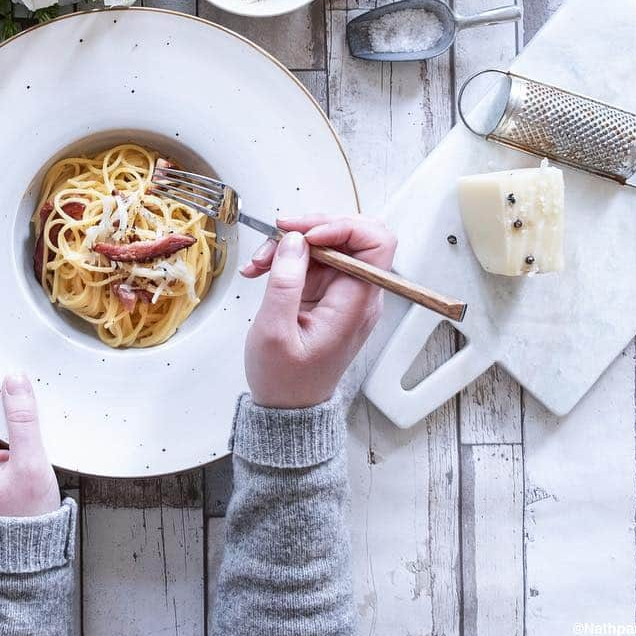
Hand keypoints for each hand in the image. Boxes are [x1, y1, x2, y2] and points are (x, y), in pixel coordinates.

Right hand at [241, 214, 396, 408]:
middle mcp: (358, 294)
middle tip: (277, 236)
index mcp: (356, 304)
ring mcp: (343, 292)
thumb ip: (285, 281)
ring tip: (260, 261)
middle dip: (310, 228)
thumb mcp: (274, 331)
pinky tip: (262, 268)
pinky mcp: (328, 292)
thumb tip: (295, 240)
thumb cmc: (285, 380)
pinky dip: (286, 256)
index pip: (376, 243)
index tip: (307, 235)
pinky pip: (312, 258)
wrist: (287, 408)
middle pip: (351, 234)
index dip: (343, 227)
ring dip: (291, 243)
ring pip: (326, 242)